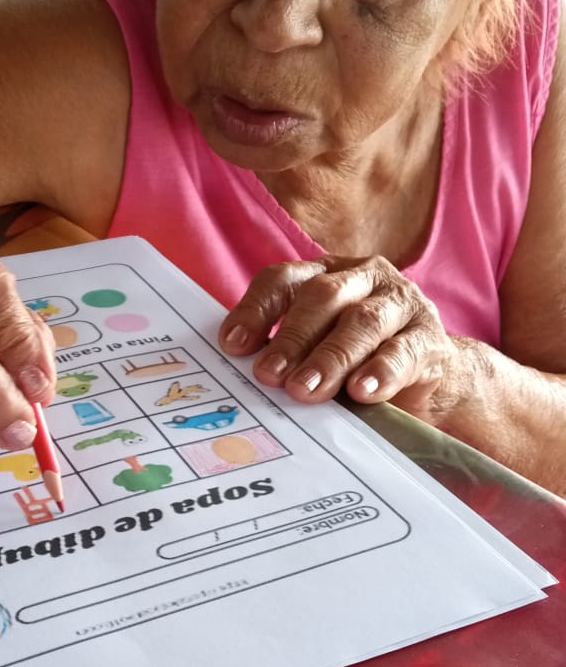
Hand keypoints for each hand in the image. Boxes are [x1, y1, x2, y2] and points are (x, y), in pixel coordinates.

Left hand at [219, 256, 466, 418]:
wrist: (432, 382)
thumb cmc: (361, 362)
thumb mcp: (319, 352)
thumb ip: (288, 354)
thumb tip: (248, 374)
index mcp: (327, 275)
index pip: (284, 280)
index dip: (256, 309)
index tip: (233, 346)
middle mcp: (365, 277)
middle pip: (323, 297)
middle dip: (292, 338)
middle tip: (269, 376)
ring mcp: (402, 303)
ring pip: (363, 322)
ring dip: (332, 358)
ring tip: (307, 389)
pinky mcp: (430, 338)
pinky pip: (403, 352)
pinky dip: (381, 372)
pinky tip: (362, 392)